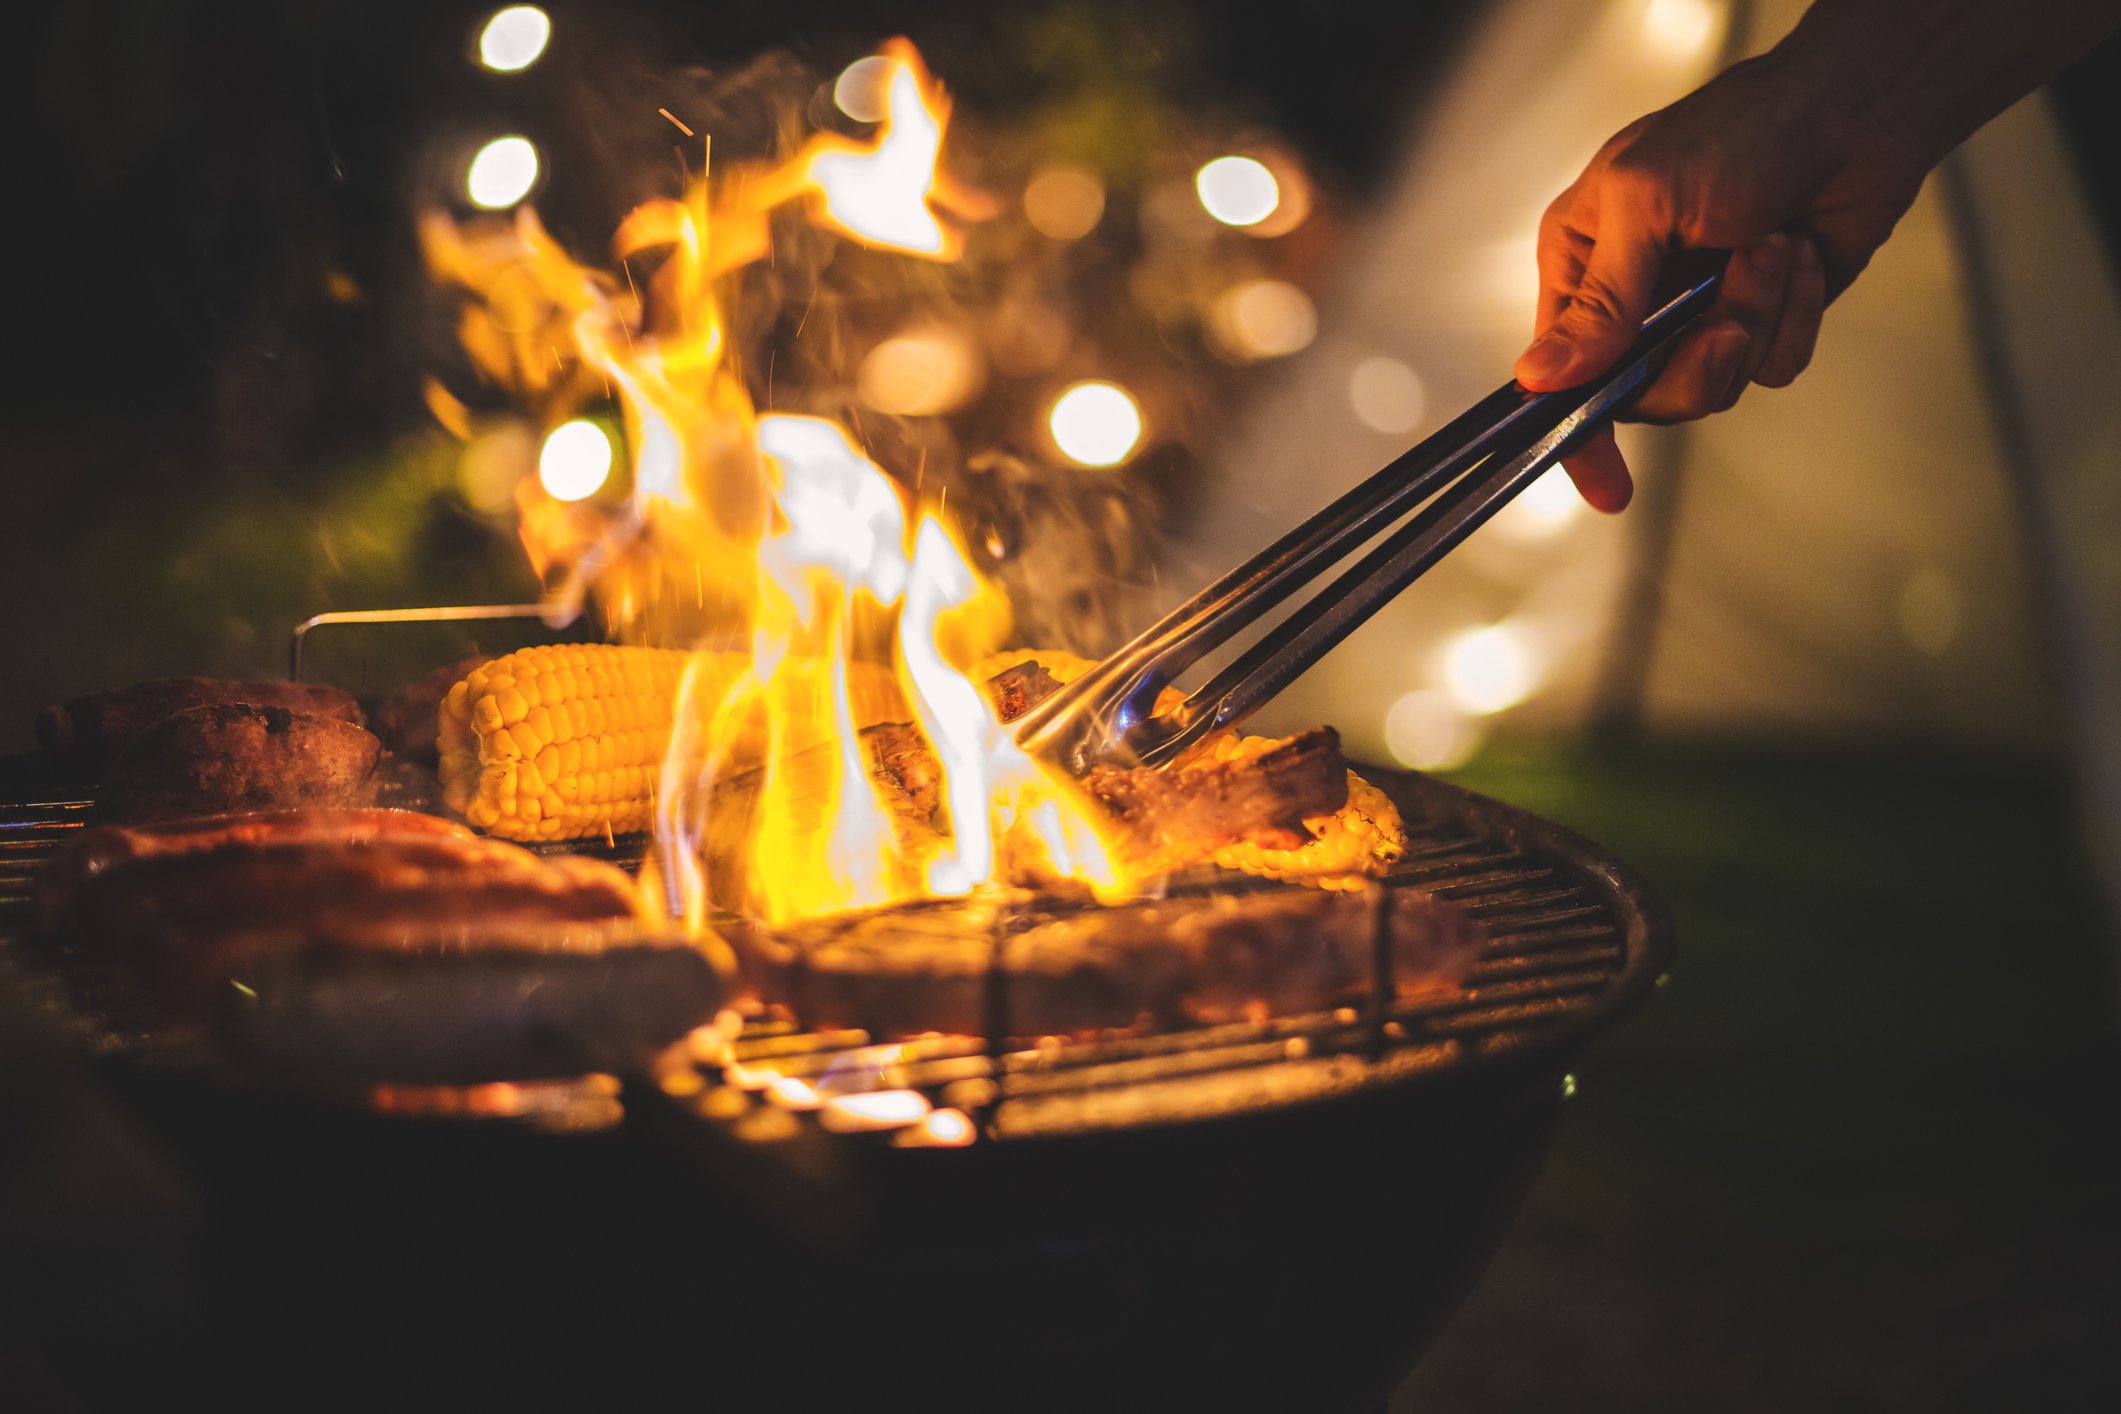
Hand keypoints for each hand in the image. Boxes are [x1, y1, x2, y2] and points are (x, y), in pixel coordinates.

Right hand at [1515, 49, 1929, 510]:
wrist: (1857, 113)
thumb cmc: (1744, 129)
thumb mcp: (1648, 204)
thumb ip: (1599, 300)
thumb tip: (1540, 376)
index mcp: (1583, 260)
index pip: (1560, 370)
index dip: (1576, 433)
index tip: (1607, 484)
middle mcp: (1636, 296)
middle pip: (1642, 394)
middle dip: (1695, 360)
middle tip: (1727, 317)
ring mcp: (1699, 313)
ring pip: (1712, 386)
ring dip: (1754, 319)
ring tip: (1772, 249)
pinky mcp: (1763, 321)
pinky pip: (1772, 369)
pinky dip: (1796, 317)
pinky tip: (1802, 257)